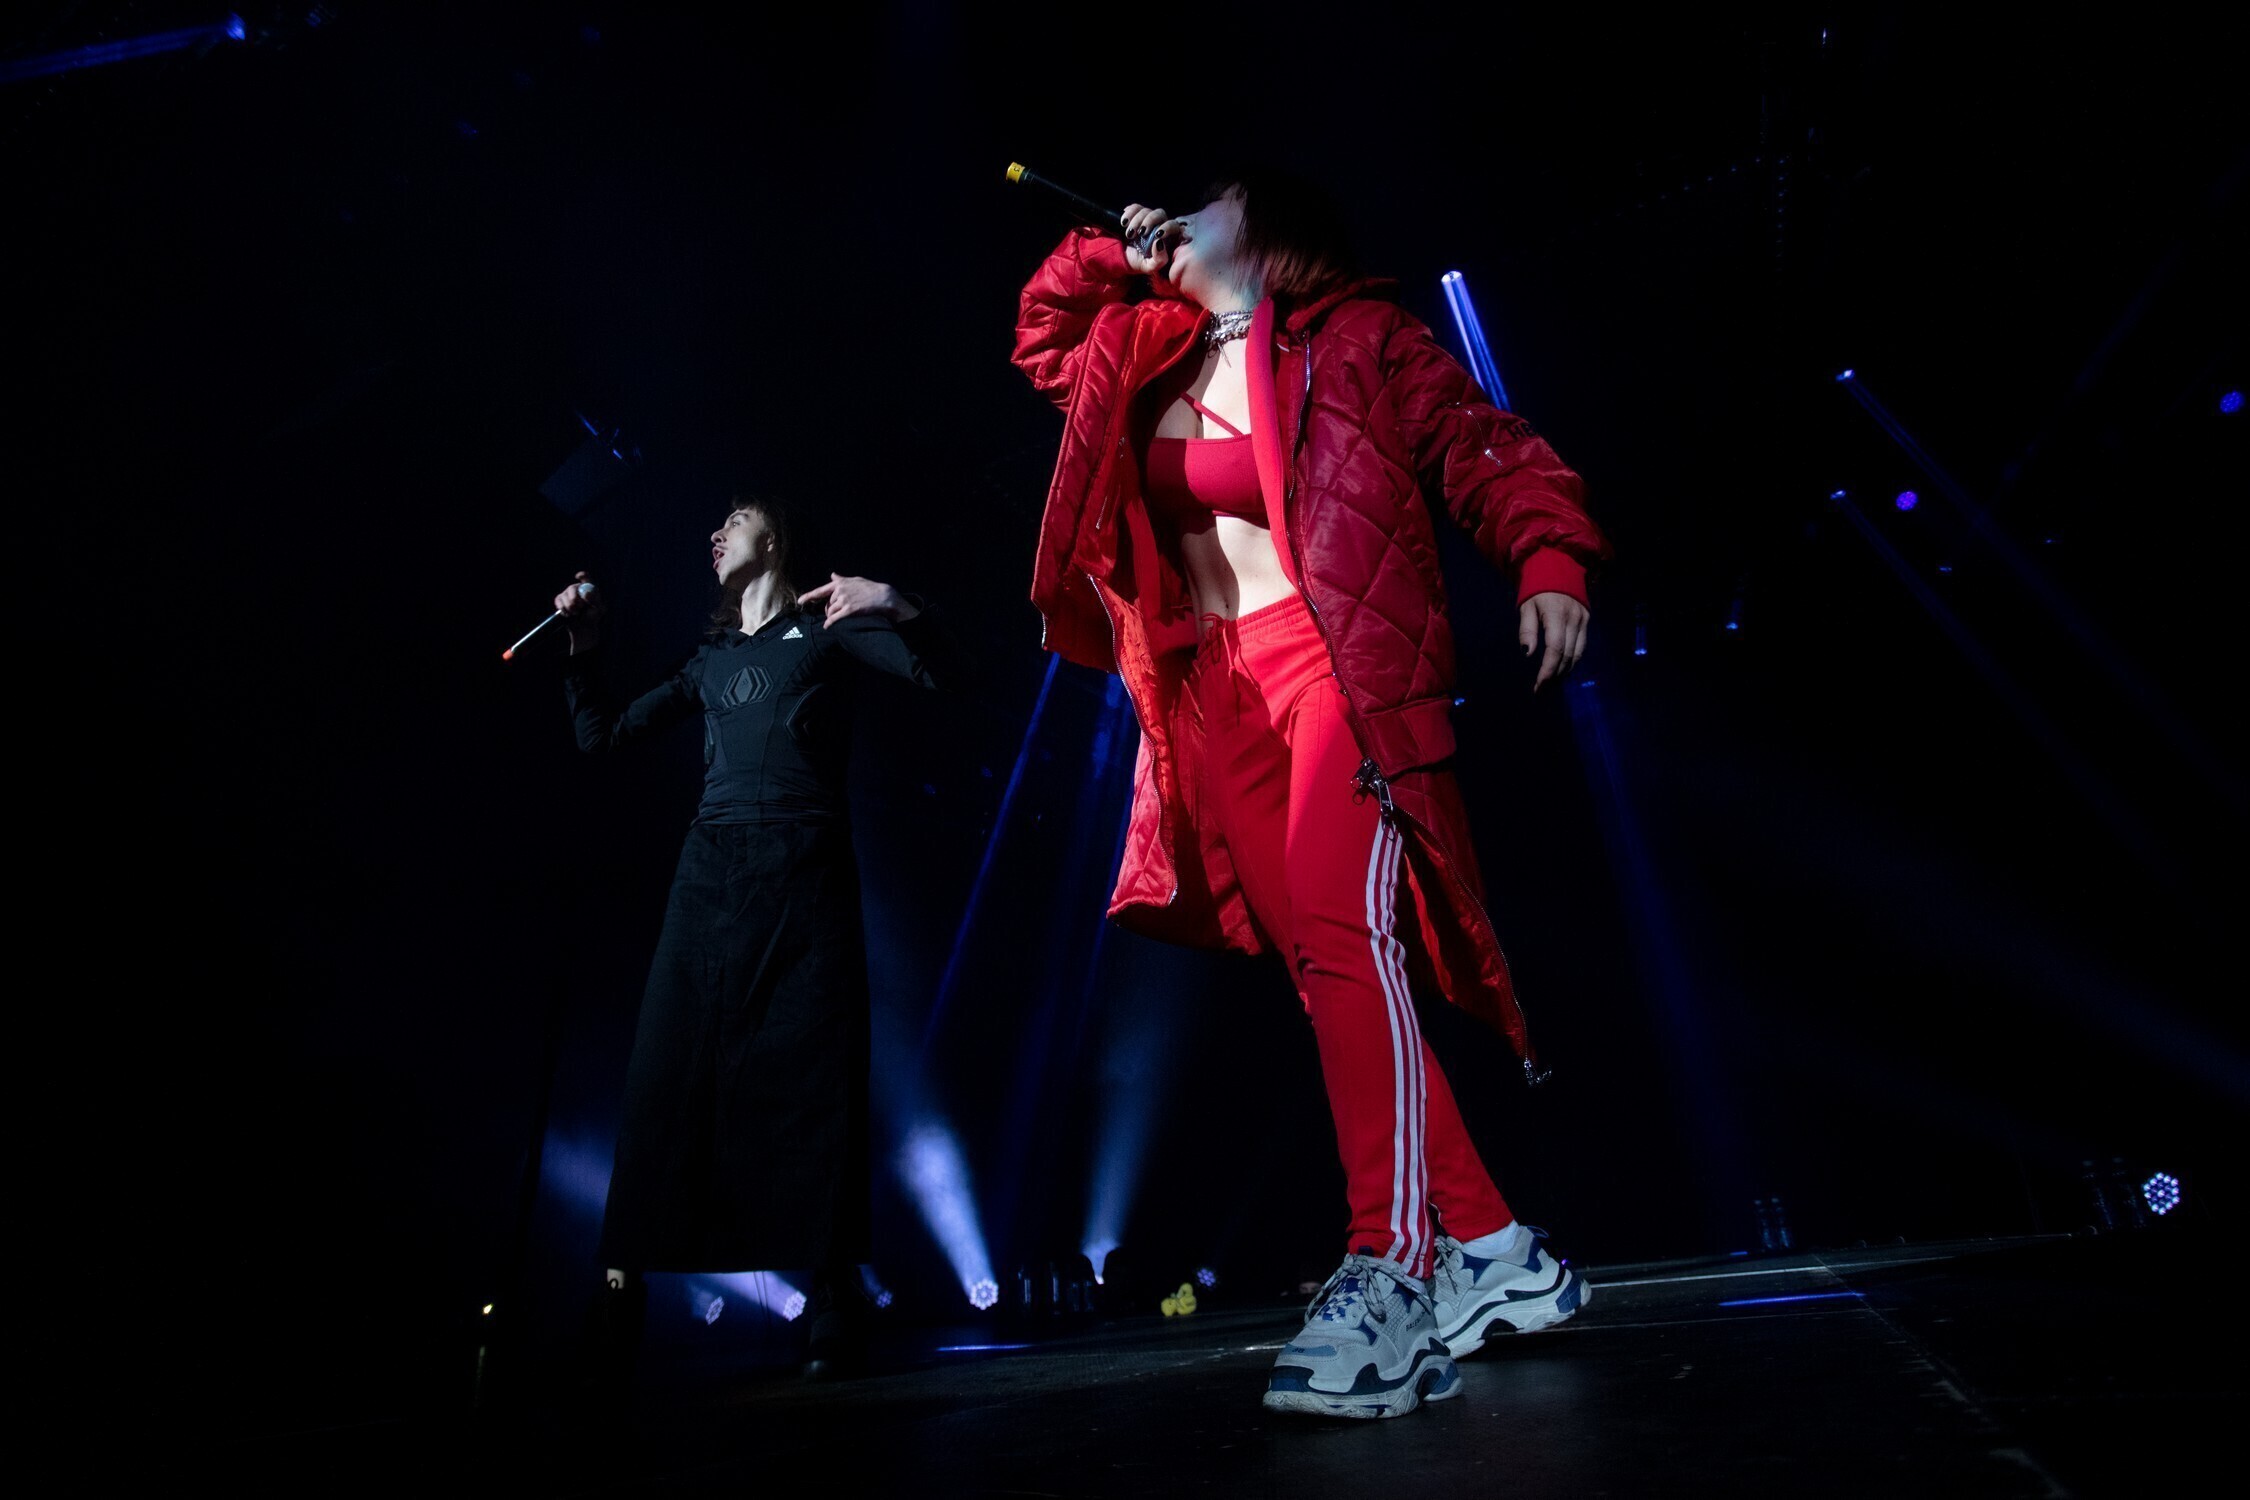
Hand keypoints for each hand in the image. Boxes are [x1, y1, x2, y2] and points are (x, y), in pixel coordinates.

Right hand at [554, 570, 603, 653]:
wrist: (583, 627)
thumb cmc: (593, 617)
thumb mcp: (598, 609)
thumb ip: (594, 600)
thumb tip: (586, 593)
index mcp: (589, 588)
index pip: (585, 577)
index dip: (582, 576)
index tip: (579, 577)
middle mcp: (577, 588)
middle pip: (572, 588)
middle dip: (574, 598)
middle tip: (579, 607)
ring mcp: (567, 593)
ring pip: (565, 596)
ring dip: (570, 607)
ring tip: (576, 613)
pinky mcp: (560, 599)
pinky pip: (559, 601)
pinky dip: (564, 609)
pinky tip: (569, 614)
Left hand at [798, 572, 914, 627]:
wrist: (883, 596)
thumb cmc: (870, 588)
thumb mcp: (855, 580)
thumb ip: (842, 579)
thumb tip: (832, 575)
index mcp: (840, 583)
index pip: (820, 590)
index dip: (809, 597)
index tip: (800, 602)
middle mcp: (839, 591)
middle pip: (827, 604)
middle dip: (829, 610)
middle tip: (834, 614)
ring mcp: (844, 601)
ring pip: (830, 612)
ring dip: (831, 617)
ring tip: (836, 619)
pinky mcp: (849, 610)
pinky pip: (834, 618)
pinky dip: (829, 623)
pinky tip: (827, 626)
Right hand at [1120, 202, 1179, 276]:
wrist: (1120, 259)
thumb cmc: (1138, 263)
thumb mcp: (1149, 267)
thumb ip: (1159, 260)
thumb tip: (1160, 243)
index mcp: (1166, 238)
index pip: (1173, 225)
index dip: (1167, 227)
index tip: (1158, 234)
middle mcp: (1158, 225)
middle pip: (1159, 213)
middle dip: (1149, 221)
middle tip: (1140, 232)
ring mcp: (1146, 219)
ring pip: (1146, 210)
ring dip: (1136, 221)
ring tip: (1129, 234)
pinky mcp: (1135, 214)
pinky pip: (1134, 207)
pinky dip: (1129, 213)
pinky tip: (1124, 223)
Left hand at [1519, 591, 1587, 690]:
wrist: (1558, 566)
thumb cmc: (1536, 588)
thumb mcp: (1526, 606)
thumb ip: (1527, 629)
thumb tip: (1528, 654)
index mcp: (1556, 614)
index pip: (1555, 649)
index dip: (1548, 670)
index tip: (1539, 685)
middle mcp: (1574, 618)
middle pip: (1567, 655)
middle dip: (1555, 675)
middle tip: (1541, 690)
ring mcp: (1583, 619)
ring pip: (1577, 654)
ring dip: (1565, 671)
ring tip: (1551, 683)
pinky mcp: (1587, 620)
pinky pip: (1582, 646)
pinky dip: (1573, 660)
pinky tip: (1562, 669)